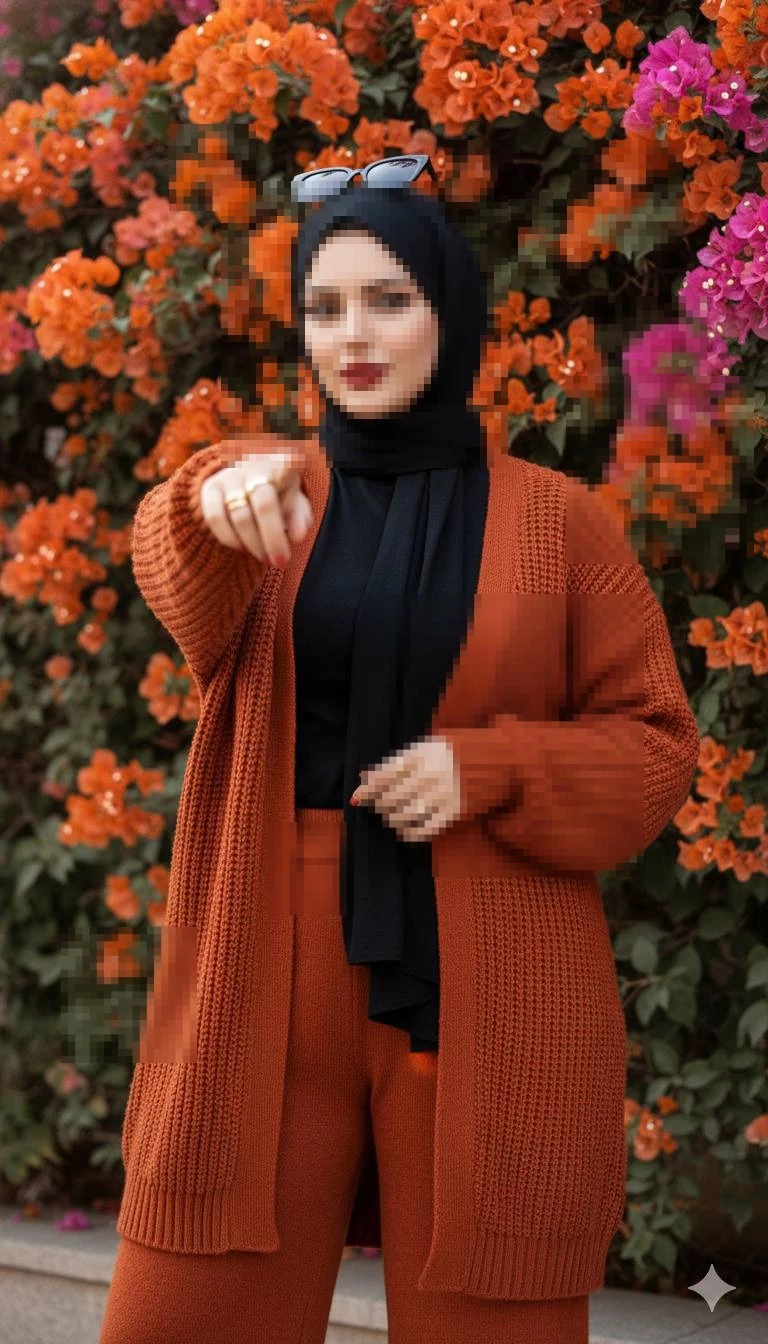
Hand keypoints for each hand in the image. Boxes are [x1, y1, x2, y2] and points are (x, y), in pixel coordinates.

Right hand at [199, 441, 313, 568]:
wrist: (246, 481)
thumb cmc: (280, 496)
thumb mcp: (296, 505)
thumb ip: (301, 519)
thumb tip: (297, 536)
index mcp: (283, 464)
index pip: (291, 462)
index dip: (294, 462)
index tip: (303, 459)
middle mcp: (255, 465)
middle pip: (265, 504)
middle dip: (274, 539)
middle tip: (282, 562)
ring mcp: (231, 475)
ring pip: (240, 516)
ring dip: (254, 544)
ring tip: (266, 558)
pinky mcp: (210, 487)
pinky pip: (215, 518)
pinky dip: (230, 539)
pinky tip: (242, 548)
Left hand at [350, 736, 461, 841]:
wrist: (484, 762)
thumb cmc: (445, 756)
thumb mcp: (421, 750)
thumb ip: (393, 764)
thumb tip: (364, 779)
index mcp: (420, 756)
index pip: (385, 776)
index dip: (367, 790)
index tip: (356, 799)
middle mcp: (429, 775)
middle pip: (391, 798)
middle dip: (380, 805)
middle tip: (379, 806)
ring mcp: (442, 795)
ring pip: (404, 816)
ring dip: (391, 819)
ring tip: (391, 816)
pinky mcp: (452, 812)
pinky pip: (423, 830)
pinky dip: (408, 833)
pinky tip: (404, 829)